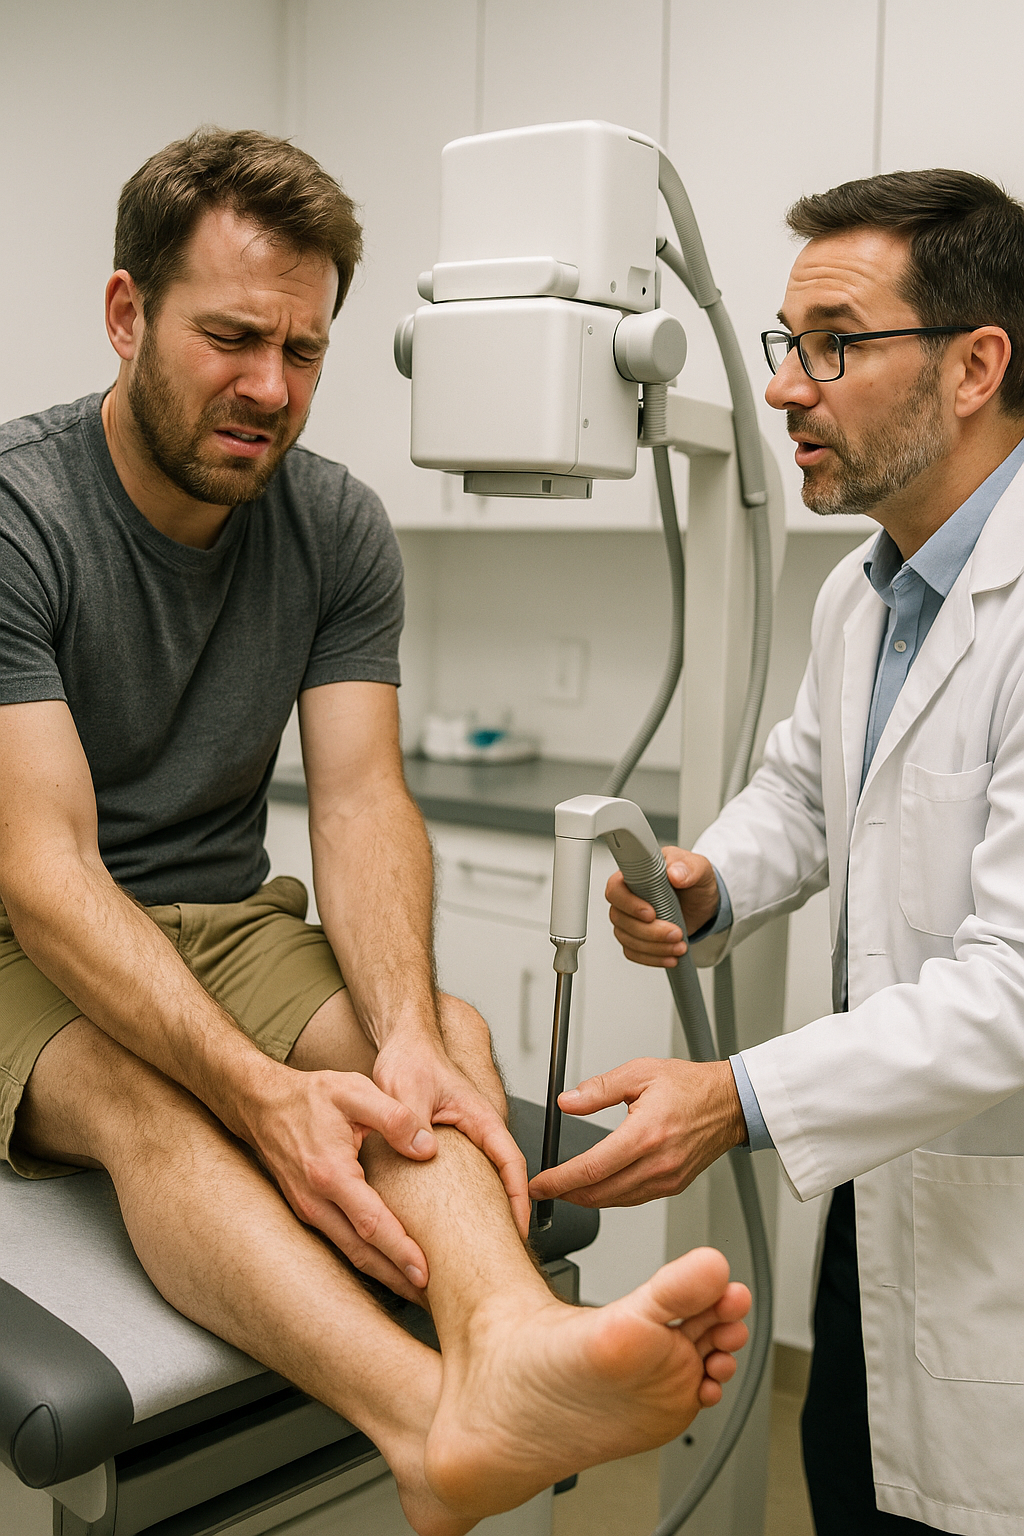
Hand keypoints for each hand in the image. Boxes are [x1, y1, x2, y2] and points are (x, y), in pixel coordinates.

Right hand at [250, 1065, 437, 1301]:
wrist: (263, 1104)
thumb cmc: (312, 1095)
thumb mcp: (355, 1091)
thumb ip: (394, 1116)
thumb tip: (428, 1148)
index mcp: (330, 1174)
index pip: (371, 1224)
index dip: (400, 1250)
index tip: (427, 1272)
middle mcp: (315, 1202)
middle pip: (361, 1253)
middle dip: (397, 1278)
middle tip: (433, 1297)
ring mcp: (308, 1210)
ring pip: (350, 1253)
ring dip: (383, 1274)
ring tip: (417, 1289)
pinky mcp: (308, 1211)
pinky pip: (341, 1242)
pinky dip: (367, 1258)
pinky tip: (389, 1263)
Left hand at [373, 1024, 530, 1239]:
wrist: (402, 1044)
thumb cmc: (411, 1059)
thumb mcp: (407, 1090)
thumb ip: (412, 1120)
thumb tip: (423, 1150)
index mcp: (480, 1117)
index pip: (511, 1162)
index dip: (517, 1198)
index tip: (518, 1229)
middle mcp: (477, 1129)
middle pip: (503, 1177)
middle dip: (506, 1214)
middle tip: (499, 1251)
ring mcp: (465, 1137)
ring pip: (485, 1178)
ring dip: (487, 1208)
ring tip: (476, 1245)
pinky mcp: (449, 1142)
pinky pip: (465, 1175)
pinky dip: (466, 1199)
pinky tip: (449, 1219)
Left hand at [527, 1057, 744, 1206]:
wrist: (729, 1103)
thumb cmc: (689, 1086)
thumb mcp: (639, 1073)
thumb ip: (599, 1089)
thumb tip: (567, 1101)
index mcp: (646, 1134)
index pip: (591, 1168)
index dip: (559, 1180)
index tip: (539, 1184)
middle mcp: (657, 1163)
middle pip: (599, 1193)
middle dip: (565, 1194)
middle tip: (542, 1189)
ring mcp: (667, 1179)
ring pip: (615, 1201)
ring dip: (585, 1198)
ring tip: (563, 1189)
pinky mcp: (672, 1186)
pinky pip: (633, 1199)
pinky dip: (609, 1197)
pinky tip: (596, 1187)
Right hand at [606, 846, 719, 967]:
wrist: (702, 902)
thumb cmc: (693, 880)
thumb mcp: (698, 868)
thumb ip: (687, 868)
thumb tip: (675, 873)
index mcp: (635, 875)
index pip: (616, 889)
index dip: (629, 904)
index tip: (651, 914)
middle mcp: (628, 897)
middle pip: (621, 919)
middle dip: (650, 931)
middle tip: (674, 933)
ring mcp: (630, 919)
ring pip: (627, 938)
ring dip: (654, 947)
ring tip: (679, 946)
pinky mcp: (636, 937)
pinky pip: (633, 952)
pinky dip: (652, 958)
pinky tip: (670, 956)